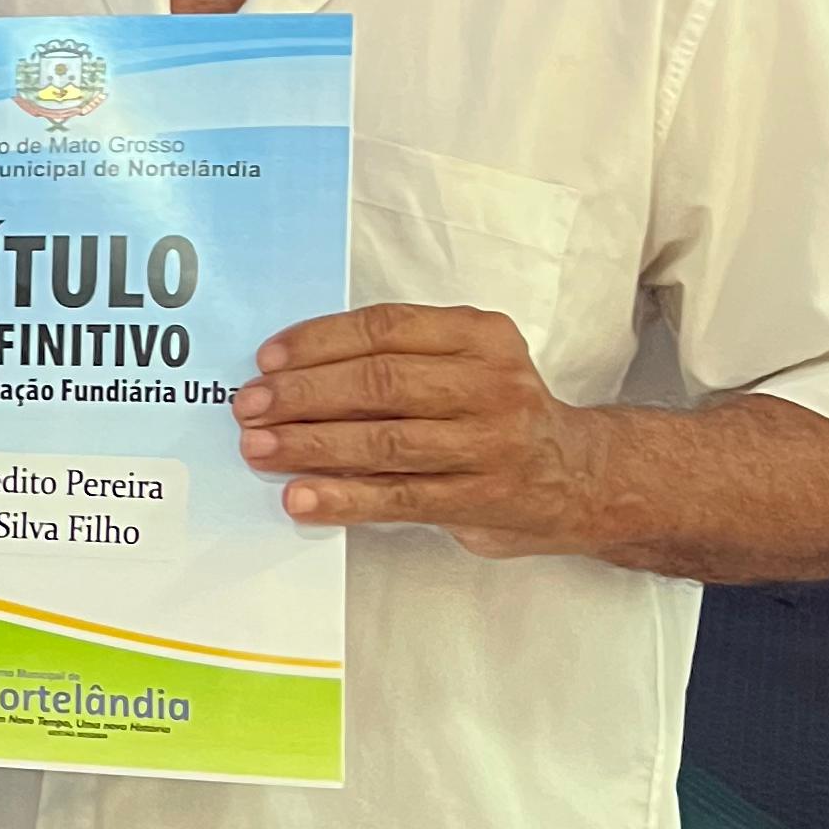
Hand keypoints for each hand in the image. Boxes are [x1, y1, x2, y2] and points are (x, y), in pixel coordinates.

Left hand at [233, 302, 601, 556]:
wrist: (580, 477)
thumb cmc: (497, 412)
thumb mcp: (468, 363)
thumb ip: (401, 358)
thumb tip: (294, 374)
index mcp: (481, 335)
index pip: (386, 328)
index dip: (318, 342)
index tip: (267, 360)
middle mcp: (491, 384)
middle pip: (381, 382)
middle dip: (305, 395)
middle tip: (249, 406)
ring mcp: (490, 444)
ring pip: (386, 441)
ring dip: (312, 445)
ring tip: (259, 449)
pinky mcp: (481, 500)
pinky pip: (399, 498)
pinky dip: (344, 498)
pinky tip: (301, 498)